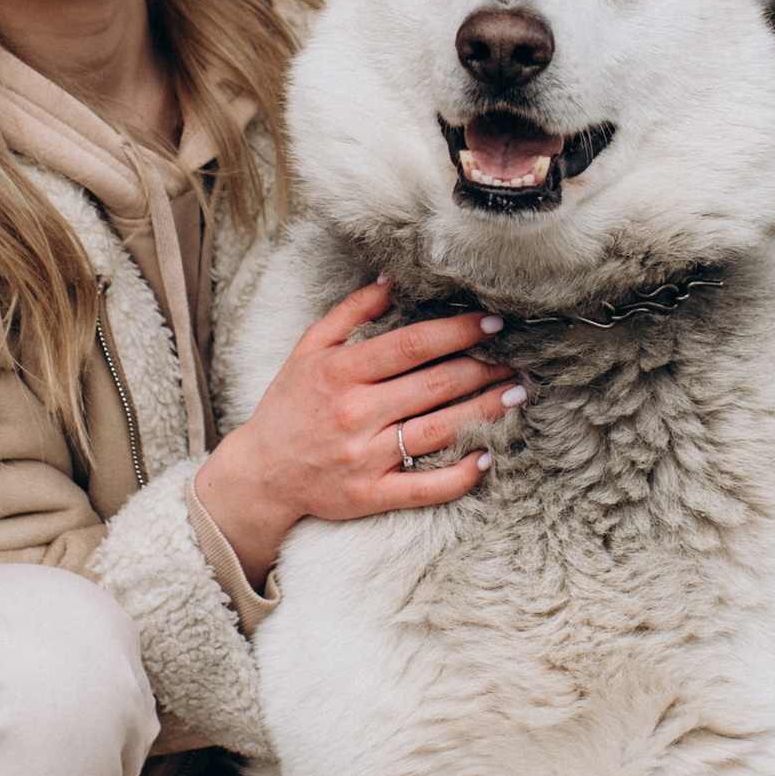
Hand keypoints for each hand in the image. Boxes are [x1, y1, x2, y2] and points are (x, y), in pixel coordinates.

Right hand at [196, 279, 519, 584]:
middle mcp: (356, 412)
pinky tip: (486, 458)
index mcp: (341, 372)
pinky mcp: (370, 495)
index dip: (457, 332)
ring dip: (485, 411)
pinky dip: (461, 475)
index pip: (412, 345)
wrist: (260, 474)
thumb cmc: (288, 406)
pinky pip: (425, 487)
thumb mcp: (308, 350)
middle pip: (435, 385)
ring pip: (439, 430)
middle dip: (482, 369)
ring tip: (514, 395)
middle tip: (514, 361)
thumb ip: (350, 312)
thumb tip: (392, 280)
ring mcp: (365, 456)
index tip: (491, 324)